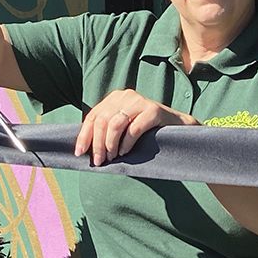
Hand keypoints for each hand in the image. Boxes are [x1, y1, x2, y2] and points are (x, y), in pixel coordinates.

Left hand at [76, 88, 190, 165]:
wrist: (178, 127)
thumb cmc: (146, 131)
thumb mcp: (123, 127)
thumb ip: (106, 130)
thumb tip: (83, 148)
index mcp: (115, 98)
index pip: (92, 116)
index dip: (84, 136)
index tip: (79, 153)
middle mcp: (126, 96)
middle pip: (102, 121)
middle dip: (97, 144)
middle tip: (99, 161)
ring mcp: (140, 101)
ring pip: (115, 124)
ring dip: (110, 144)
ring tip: (112, 157)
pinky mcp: (154, 111)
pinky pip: (133, 129)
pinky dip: (126, 143)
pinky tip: (125, 152)